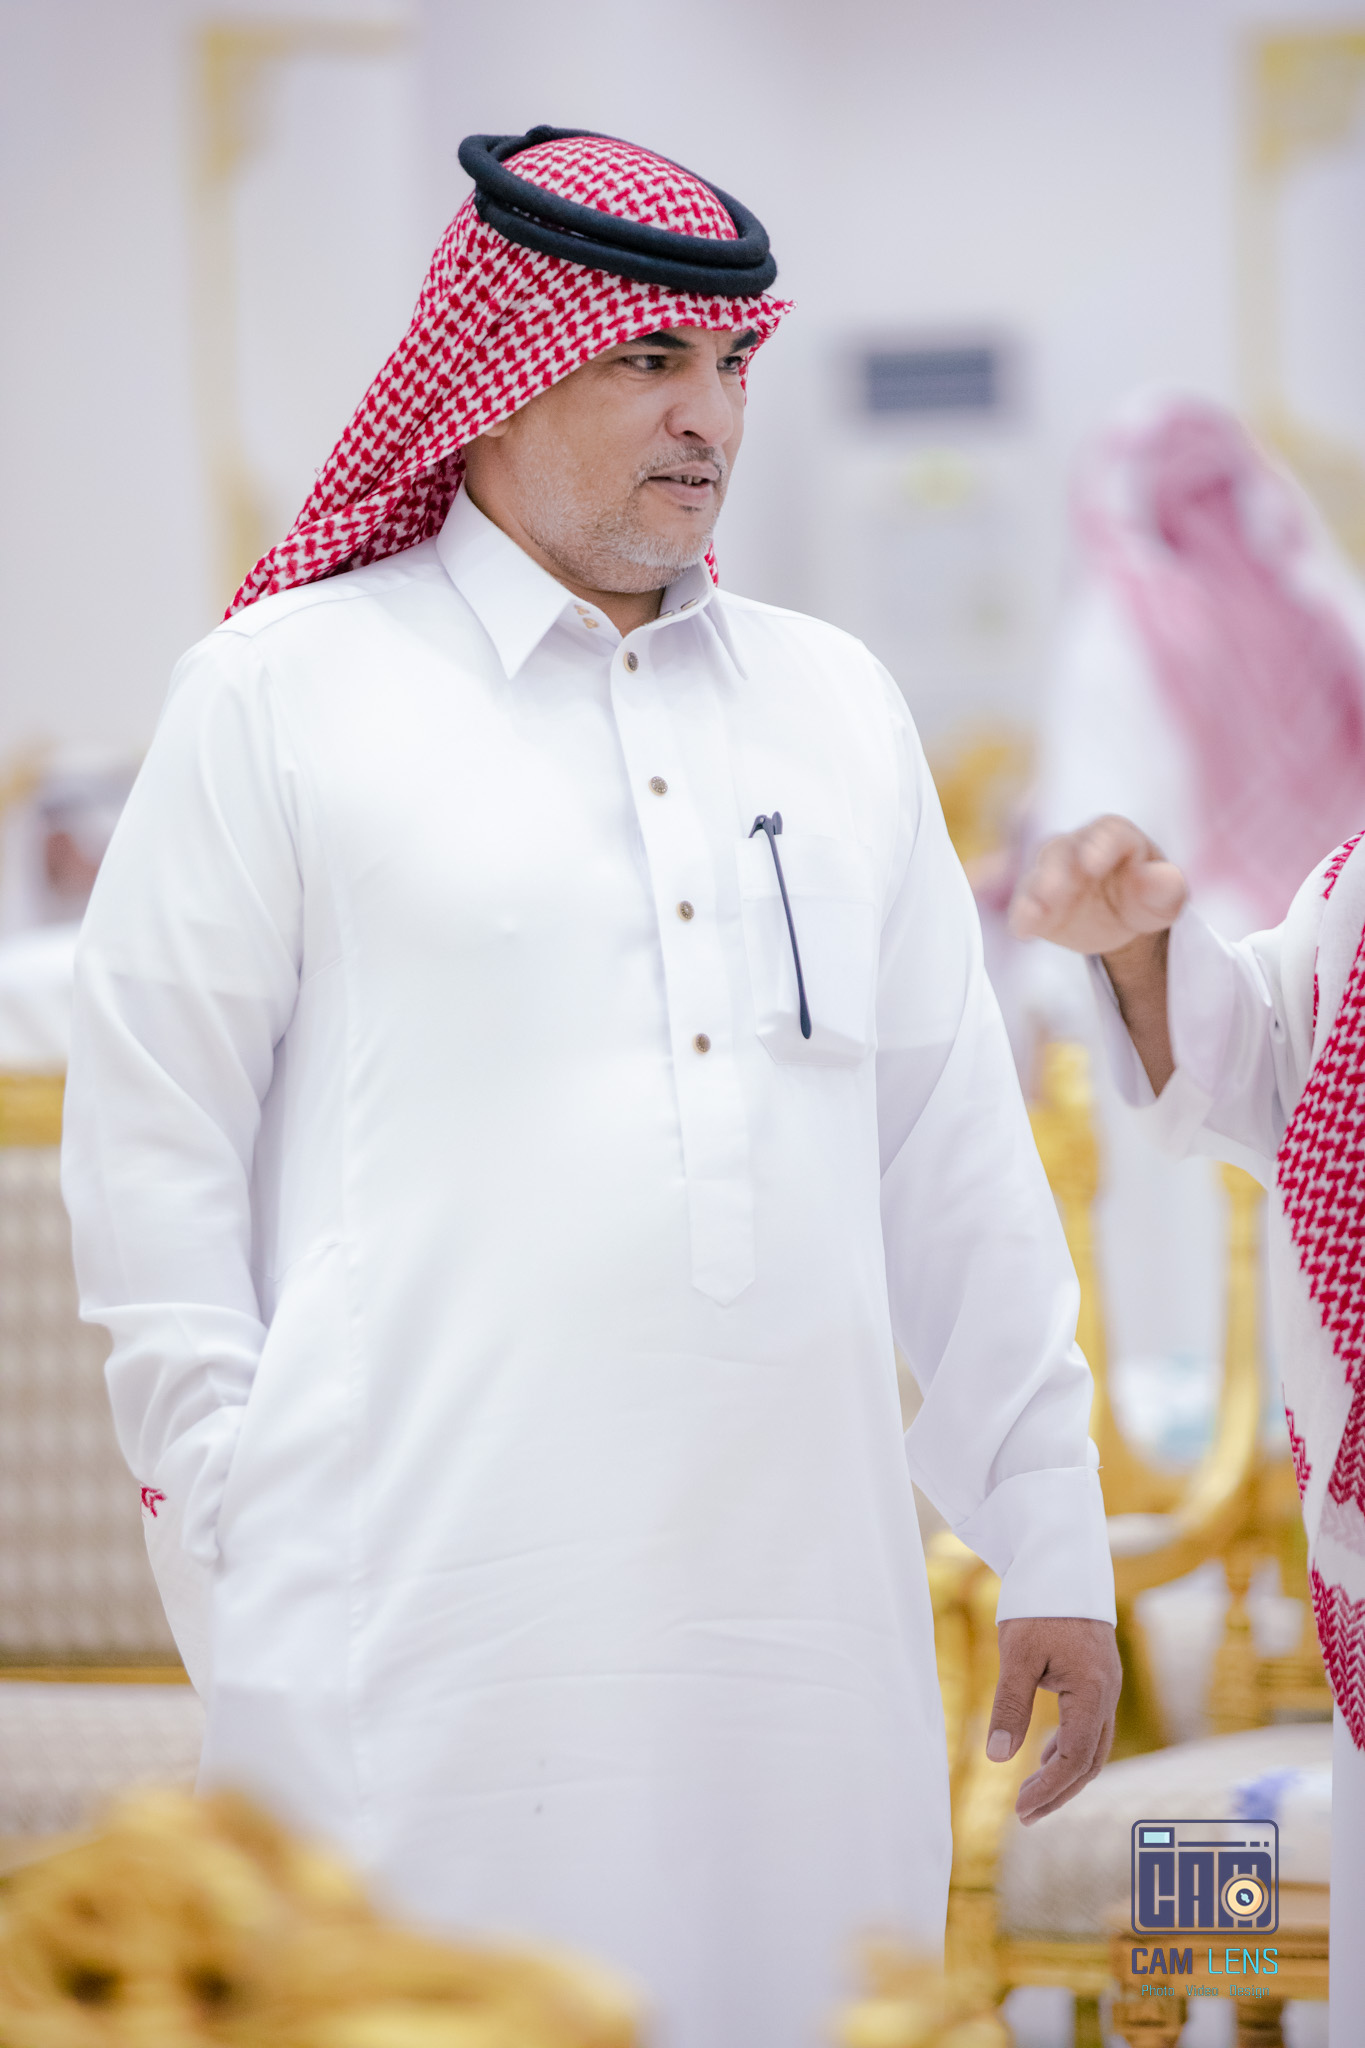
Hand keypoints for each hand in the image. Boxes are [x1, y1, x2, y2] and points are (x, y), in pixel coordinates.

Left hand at [987, 1616, 1121, 1823]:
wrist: (1060, 1564)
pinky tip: (1043, 1756)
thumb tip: (997, 1758)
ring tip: (1031, 1795)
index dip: (1050, 1788)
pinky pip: (1090, 1726)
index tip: (1021, 1809)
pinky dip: (1069, 1747)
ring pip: (1093, 1746)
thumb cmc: (1037, 1606)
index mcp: (1091, 1691)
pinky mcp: (1098, 1679)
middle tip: (1025, 1815)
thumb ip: (1009, 1706)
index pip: (1075, 1756)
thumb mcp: (1016, 1655)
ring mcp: (1107, 1686)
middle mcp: (1107, 1693)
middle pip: (1090, 1760)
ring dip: (1065, 1773)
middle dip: (1059, 1791)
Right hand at [1009, 816, 1186, 957]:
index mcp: (1114, 835)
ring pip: (1038, 876)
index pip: (1107, 833)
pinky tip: (1023, 931)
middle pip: (1063, 852)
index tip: (1092, 865)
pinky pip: (1025, 905)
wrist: (1123, 920)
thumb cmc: (1147, 896)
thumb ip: (1166, 886)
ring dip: (1035, 894)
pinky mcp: (1037, 900)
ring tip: (1034, 914)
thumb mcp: (1166, 896)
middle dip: (1056, 872)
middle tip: (1054, 891)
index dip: (1099, 846)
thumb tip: (1160, 877)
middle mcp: (1077, 847)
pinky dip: (1023, 916)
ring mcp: (1053, 873)